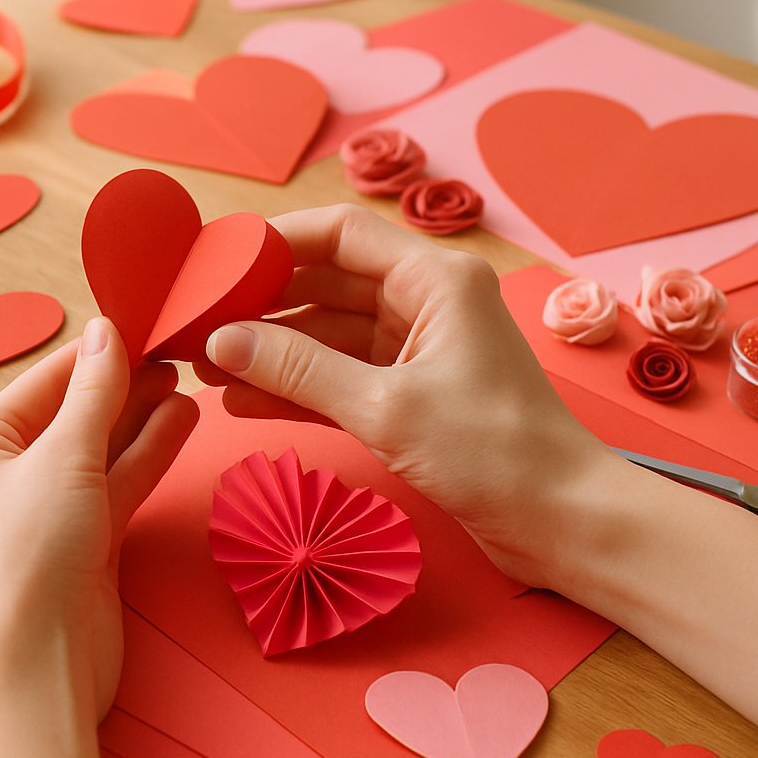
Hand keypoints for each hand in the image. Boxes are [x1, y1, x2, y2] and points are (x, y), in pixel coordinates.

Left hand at [0, 316, 197, 715]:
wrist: (33, 664)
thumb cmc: (26, 556)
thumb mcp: (63, 458)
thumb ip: (94, 393)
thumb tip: (107, 331)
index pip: (46, 379)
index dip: (98, 351)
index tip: (146, 319)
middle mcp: (4, 472)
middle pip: (74, 412)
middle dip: (125, 383)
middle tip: (178, 348)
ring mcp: (46, 509)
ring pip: (102, 449)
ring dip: (142, 416)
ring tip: (188, 379)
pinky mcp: (82, 543)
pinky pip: (117, 484)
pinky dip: (146, 454)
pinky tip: (180, 421)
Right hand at [195, 204, 619, 588]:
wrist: (560, 521)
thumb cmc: (493, 452)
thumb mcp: (385, 407)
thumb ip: (298, 370)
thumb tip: (221, 341)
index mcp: (436, 279)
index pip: (339, 235)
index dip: (273, 242)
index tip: (216, 261)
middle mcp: (427, 302)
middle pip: (325, 284)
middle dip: (262, 305)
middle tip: (198, 323)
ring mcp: (418, 350)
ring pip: (327, 335)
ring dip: (272, 352)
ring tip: (206, 368)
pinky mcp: (411, 395)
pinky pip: (339, 377)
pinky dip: (295, 388)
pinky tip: (243, 400)